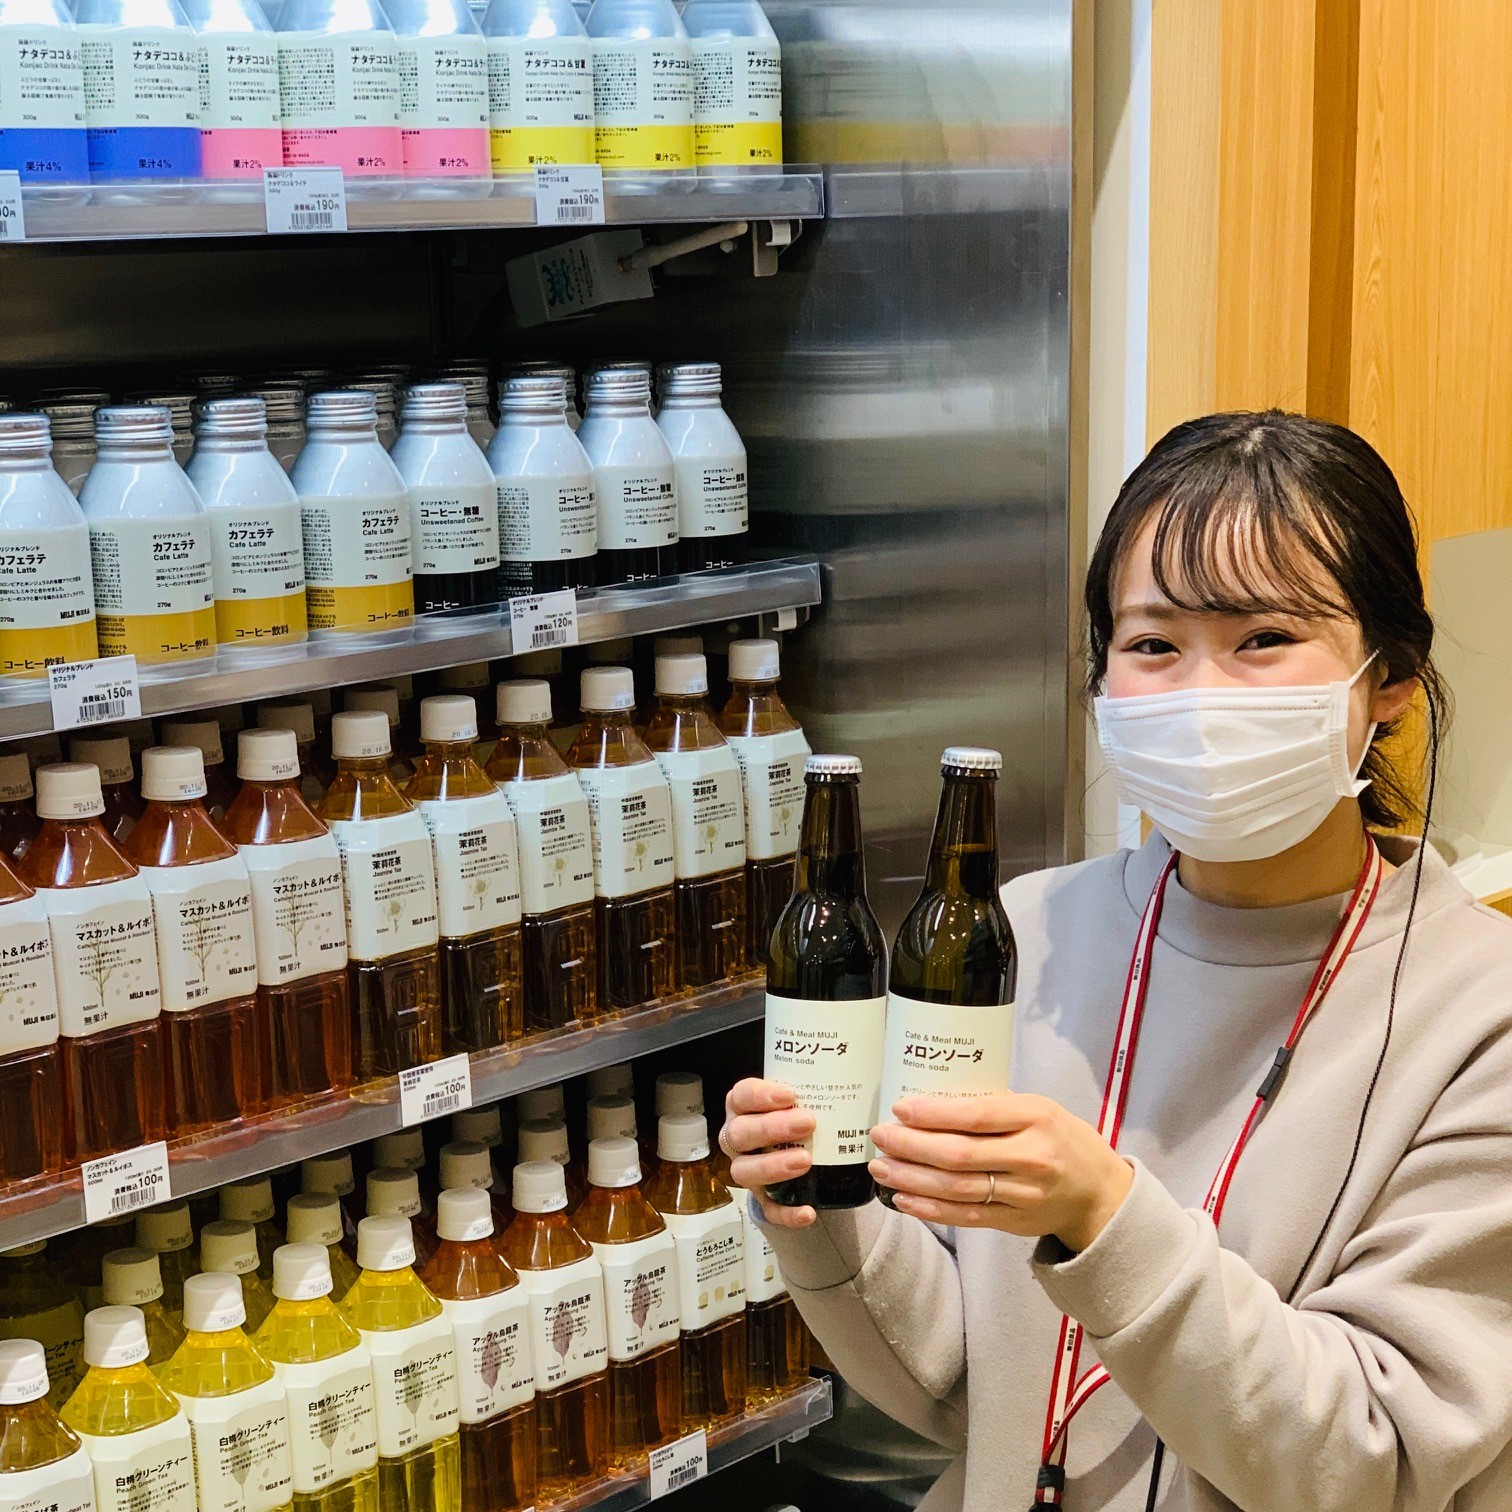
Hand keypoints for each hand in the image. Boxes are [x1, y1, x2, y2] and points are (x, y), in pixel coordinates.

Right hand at [721, 1078, 818, 1228]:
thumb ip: (811, 1093)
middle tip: (807, 1123)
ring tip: (805, 1160)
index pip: (741, 1096)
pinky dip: (787, 1213)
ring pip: (744, 1171)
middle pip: (740, 1133)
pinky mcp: (760, 1198)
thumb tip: (853, 1085)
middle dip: (771, 1128)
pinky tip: (808, 1212)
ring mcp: (746, 1169)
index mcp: (743, 1107)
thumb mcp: (797, 1099)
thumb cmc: (793, 1116)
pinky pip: (768, 1209)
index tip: (789, 1094)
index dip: (760, 1095)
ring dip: (773, 1166)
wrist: (794, 1153)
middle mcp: (738, 1138)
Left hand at [869, 1093, 1133, 1250]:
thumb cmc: (1060, 1138)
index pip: (976, 1115)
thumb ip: (993, 1106)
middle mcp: (1031, 1157)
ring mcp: (1023, 1194)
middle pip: (959, 1155)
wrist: (1098, 1192)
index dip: (933, 1113)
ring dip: (911, 1179)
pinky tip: (903, 1199)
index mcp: (1035, 1117)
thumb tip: (930, 1100)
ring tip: (881, 1168)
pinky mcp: (1014, 1222)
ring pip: (956, 1189)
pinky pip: (965, 1217)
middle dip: (911, 1145)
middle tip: (880, 1135)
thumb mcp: (1037, 1108)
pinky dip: (930, 1210)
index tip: (901, 1107)